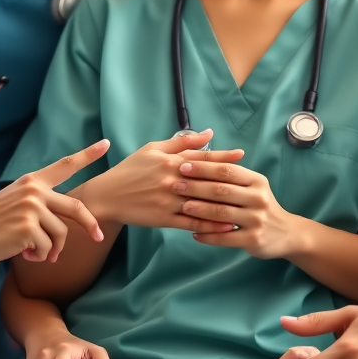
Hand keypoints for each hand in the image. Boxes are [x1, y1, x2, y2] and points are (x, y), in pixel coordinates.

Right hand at [0, 140, 108, 262]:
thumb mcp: (18, 199)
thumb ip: (42, 200)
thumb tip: (67, 220)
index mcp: (34, 181)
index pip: (65, 165)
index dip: (88, 155)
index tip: (107, 144)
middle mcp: (36, 191)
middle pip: (76, 208)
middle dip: (90, 224)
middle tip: (98, 237)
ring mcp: (33, 209)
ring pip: (61, 234)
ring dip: (52, 250)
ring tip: (35, 253)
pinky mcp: (28, 228)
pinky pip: (47, 249)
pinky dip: (40, 257)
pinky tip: (24, 254)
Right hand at [79, 129, 237, 234]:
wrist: (107, 196)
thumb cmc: (130, 169)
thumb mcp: (153, 149)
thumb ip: (182, 142)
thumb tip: (208, 133)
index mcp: (169, 161)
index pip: (200, 157)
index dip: (222, 156)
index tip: (240, 154)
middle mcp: (171, 179)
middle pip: (205, 180)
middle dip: (228, 180)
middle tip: (250, 182)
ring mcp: (168, 200)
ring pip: (200, 203)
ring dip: (224, 205)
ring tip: (244, 207)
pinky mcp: (163, 219)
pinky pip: (191, 222)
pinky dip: (209, 224)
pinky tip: (225, 225)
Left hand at [173, 159, 300, 259]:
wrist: (286, 233)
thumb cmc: (261, 205)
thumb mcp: (253, 185)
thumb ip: (232, 174)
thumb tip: (201, 157)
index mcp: (256, 181)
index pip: (227, 170)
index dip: (204, 167)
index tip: (183, 165)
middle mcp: (258, 198)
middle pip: (221, 190)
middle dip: (196, 187)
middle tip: (175, 185)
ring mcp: (256, 219)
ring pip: (221, 213)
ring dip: (199, 210)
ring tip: (182, 207)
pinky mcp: (253, 239)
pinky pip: (225, 238)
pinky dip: (208, 236)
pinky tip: (194, 233)